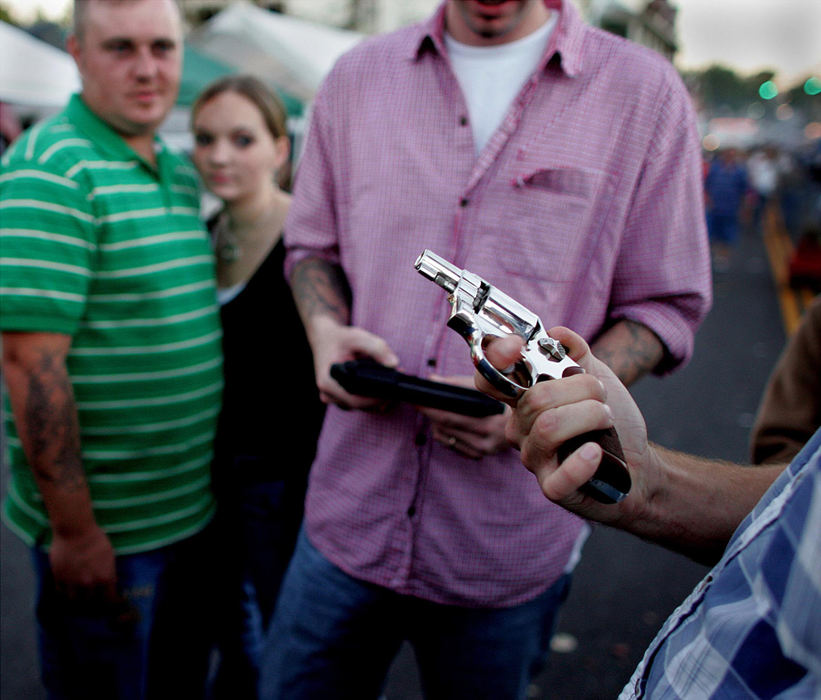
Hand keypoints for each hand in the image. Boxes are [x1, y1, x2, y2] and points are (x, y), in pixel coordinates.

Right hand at [48, 524, 117, 604]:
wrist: (75, 530)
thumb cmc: (96, 539)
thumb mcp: (110, 555)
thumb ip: (108, 571)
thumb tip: (109, 582)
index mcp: (105, 578)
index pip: (109, 600)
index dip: (110, 603)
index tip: (110, 603)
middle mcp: (89, 583)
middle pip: (90, 603)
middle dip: (92, 603)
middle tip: (92, 601)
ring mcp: (72, 582)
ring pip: (74, 600)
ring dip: (77, 600)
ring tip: (78, 598)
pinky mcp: (59, 577)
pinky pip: (60, 592)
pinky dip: (64, 593)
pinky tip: (66, 591)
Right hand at [310, 316, 398, 409]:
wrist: (325, 339)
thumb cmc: (341, 338)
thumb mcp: (358, 337)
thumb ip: (377, 348)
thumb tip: (394, 364)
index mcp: (329, 382)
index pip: (357, 400)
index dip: (379, 398)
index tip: (395, 387)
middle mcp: (329, 394)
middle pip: (362, 406)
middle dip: (382, 395)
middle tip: (398, 377)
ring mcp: (333, 399)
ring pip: (362, 406)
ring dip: (377, 396)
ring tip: (389, 378)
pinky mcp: (339, 399)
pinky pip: (359, 403)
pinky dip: (370, 395)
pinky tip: (378, 383)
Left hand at [417, 375, 510, 458]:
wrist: (533, 419)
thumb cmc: (508, 399)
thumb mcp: (486, 386)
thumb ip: (457, 383)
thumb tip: (432, 380)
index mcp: (490, 419)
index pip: (450, 416)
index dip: (430, 408)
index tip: (416, 400)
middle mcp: (488, 438)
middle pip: (446, 427)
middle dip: (431, 414)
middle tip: (420, 403)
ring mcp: (485, 449)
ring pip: (447, 437)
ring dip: (437, 423)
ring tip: (436, 410)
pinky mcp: (481, 454)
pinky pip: (453, 445)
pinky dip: (446, 434)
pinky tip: (447, 425)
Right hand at [477, 328, 650, 523]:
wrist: (636, 463)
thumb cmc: (609, 421)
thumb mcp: (595, 377)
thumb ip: (575, 352)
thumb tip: (556, 333)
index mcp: (523, 398)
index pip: (489, 376)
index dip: (495, 358)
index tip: (517, 346)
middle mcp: (520, 427)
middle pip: (535, 397)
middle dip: (582, 388)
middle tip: (601, 396)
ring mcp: (534, 458)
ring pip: (550, 426)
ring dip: (591, 415)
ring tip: (606, 420)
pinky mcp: (553, 487)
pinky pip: (560, 476)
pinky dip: (583, 462)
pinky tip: (596, 452)